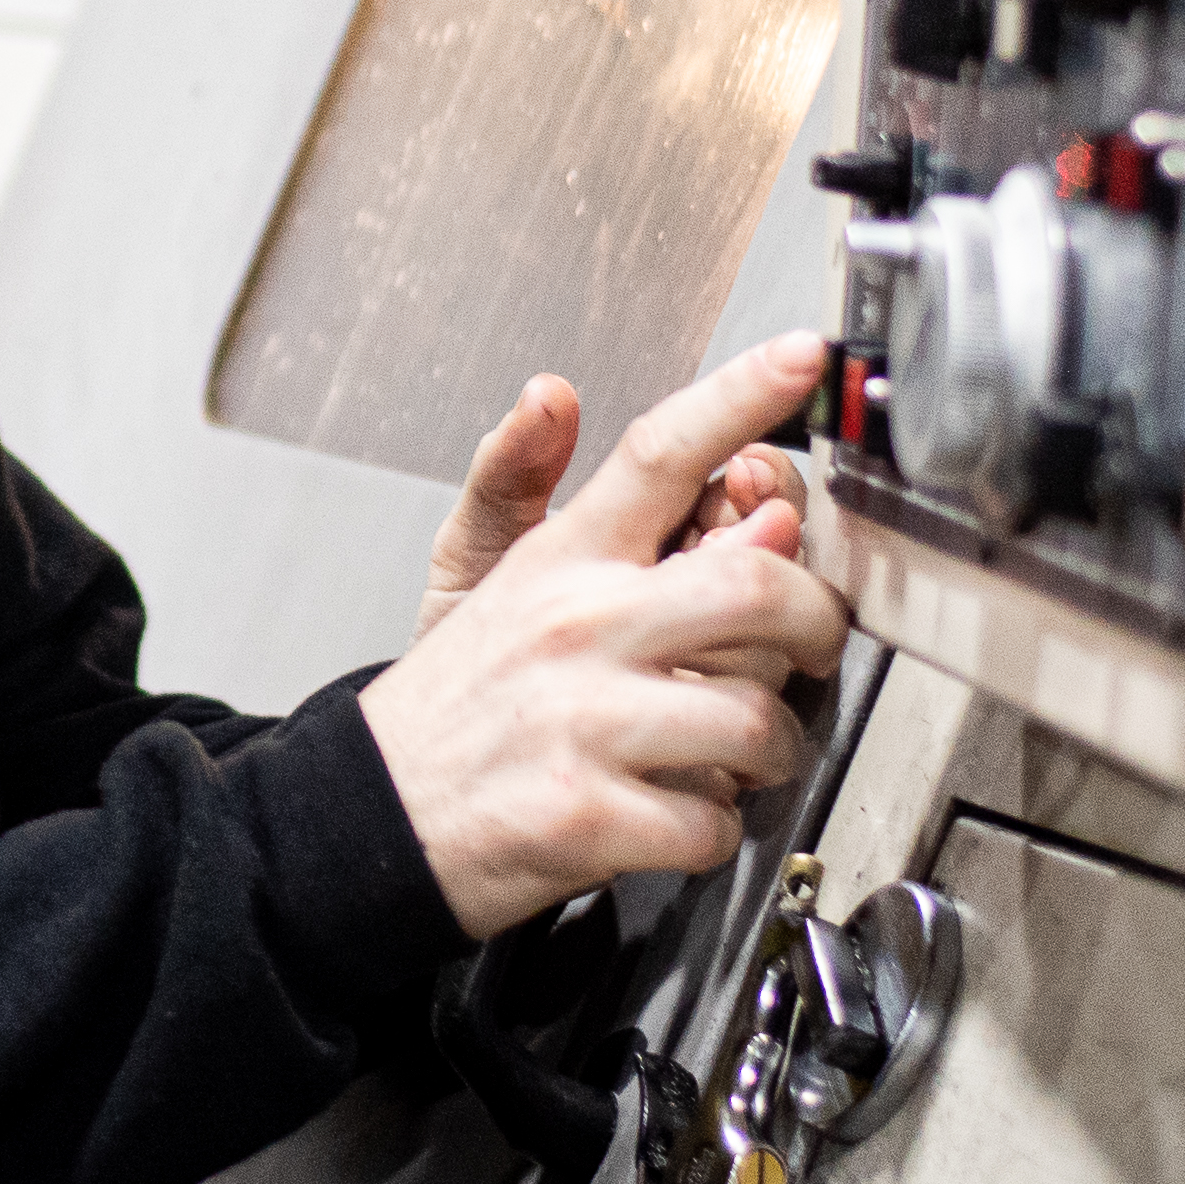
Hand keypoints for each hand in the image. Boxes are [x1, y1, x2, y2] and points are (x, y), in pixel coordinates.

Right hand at [360, 336, 851, 941]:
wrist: (368, 818)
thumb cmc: (454, 702)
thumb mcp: (476, 571)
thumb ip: (528, 483)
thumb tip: (555, 397)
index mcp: (561, 559)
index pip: (660, 451)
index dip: (742, 395)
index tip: (804, 356)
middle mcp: (576, 628)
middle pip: (754, 586)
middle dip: (816, 621)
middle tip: (811, 643)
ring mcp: (581, 722)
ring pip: (753, 718)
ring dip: (771, 748)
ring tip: (740, 749)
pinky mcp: (585, 817)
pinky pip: (713, 820)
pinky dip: (714, 828)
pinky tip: (682, 807)